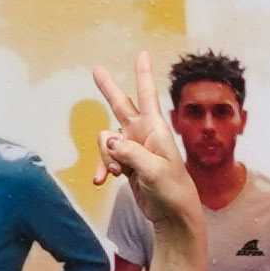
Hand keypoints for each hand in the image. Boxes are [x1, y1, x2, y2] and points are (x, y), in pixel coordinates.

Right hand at [84, 62, 209, 245]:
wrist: (173, 216)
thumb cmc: (172, 191)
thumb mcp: (155, 170)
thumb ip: (131, 153)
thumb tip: (110, 140)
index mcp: (156, 130)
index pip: (147, 96)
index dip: (144, 75)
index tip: (142, 54)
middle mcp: (143, 135)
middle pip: (122, 106)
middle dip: (108, 89)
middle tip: (96, 70)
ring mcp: (134, 149)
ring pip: (107, 140)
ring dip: (106, 156)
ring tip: (118, 173)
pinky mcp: (127, 164)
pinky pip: (107, 159)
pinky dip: (103, 168)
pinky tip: (103, 181)